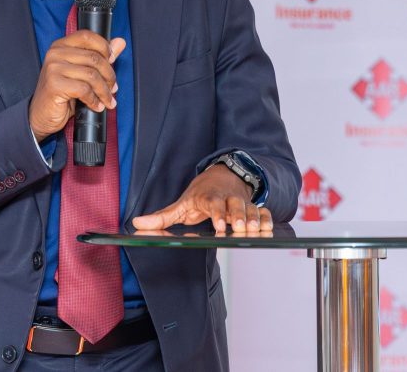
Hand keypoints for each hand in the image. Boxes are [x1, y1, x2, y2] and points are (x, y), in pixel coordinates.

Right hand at [28, 31, 125, 140]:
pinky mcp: (55, 84)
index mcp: (61, 46)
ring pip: (92, 75)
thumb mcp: (82, 72)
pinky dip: (94, 100)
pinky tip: (96, 106)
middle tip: (113, 88)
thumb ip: (100, 56)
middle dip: (109, 76)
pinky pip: (84, 89)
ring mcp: (54, 68)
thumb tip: (120, 42)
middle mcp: (55, 53)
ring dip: (104, 91)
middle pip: (94, 58)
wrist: (40, 115)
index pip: (88, 36)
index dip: (104, 47)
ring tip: (107, 100)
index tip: (112, 60)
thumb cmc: (61, 94)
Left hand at [132, 164, 272, 232]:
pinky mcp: (253, 206)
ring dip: (254, 220)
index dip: (218, 214)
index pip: (214, 205)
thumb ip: (161, 217)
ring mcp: (241, 202)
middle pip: (235, 207)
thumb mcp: (181, 203)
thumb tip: (136, 224)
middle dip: (239, 217)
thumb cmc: (200, 193)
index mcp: (209, 198)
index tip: (220, 226)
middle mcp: (227, 199)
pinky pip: (263, 211)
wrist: (222, 175)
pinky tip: (269, 229)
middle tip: (241, 229)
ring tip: (256, 231)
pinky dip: (267, 219)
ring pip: (251, 210)